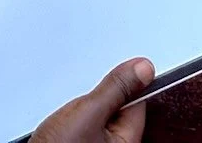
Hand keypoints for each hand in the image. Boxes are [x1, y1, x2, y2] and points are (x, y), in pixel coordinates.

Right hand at [31, 58, 154, 142]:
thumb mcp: (88, 113)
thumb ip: (115, 90)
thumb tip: (144, 69)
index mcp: (127, 140)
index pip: (136, 100)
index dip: (124, 80)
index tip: (113, 66)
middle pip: (115, 106)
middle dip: (98, 92)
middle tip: (81, 91)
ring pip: (94, 114)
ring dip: (79, 104)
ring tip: (64, 109)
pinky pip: (79, 123)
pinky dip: (68, 115)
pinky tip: (57, 118)